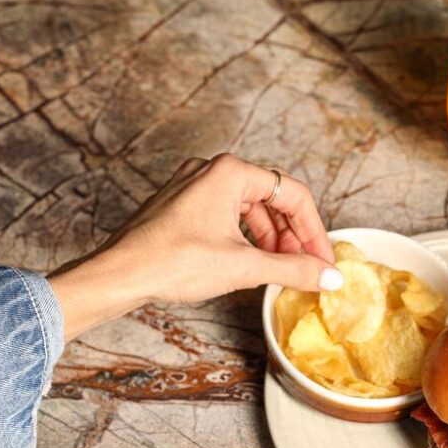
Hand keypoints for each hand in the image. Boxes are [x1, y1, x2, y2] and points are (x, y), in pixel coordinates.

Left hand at [48, 154, 341, 341]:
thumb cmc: (172, 262)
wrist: (116, 276)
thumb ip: (294, 269)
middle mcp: (212, 170)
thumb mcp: (244, 267)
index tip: (323, 261)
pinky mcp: (180, 205)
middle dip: (292, 236)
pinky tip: (249, 262)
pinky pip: (226, 215)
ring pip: (249, 208)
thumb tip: (330, 276)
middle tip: (304, 267)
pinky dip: (245, 237)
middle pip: (272, 199)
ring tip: (279, 268)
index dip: (314, 231)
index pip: (293, 195)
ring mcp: (193, 186)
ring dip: (270, 238)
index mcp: (231, 172)